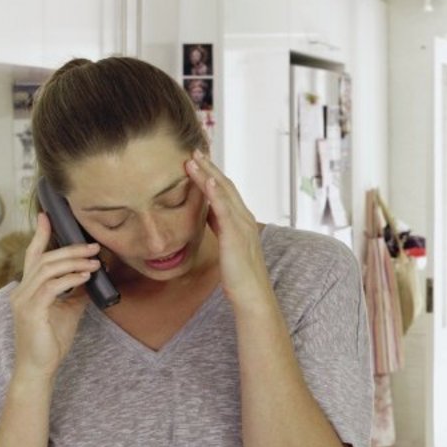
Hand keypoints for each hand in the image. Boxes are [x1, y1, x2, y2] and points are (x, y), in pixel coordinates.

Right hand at [10, 212, 101, 378]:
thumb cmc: (51, 341)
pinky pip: (51, 287)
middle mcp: (21, 291)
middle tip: (93, 246)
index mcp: (27, 289)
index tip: (47, 216)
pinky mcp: (31, 311)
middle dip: (70, 249)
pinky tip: (86, 276)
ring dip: (74, 262)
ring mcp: (24, 300)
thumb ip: (76, 291)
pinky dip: (70, 278)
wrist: (39, 367)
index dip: (39, 235)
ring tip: (95, 262)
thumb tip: (90, 275)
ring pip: (47, 269)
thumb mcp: (69, 310)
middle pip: (44, 259)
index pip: (33, 256)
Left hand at [185, 154, 269, 301]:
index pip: (226, 191)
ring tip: (193, 160)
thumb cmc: (240, 276)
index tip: (198, 162)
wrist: (252, 295)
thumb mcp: (227, 245)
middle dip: (209, 167)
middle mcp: (244, 218)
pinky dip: (216, 193)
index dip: (212, 175)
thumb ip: (220, 227)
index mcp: (241, 221)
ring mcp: (241, 225)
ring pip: (224, 193)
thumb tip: (208, 214)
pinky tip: (207, 181)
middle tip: (194, 151)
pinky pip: (225, 210)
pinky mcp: (235, 235)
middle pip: (225, 186)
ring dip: (208, 174)